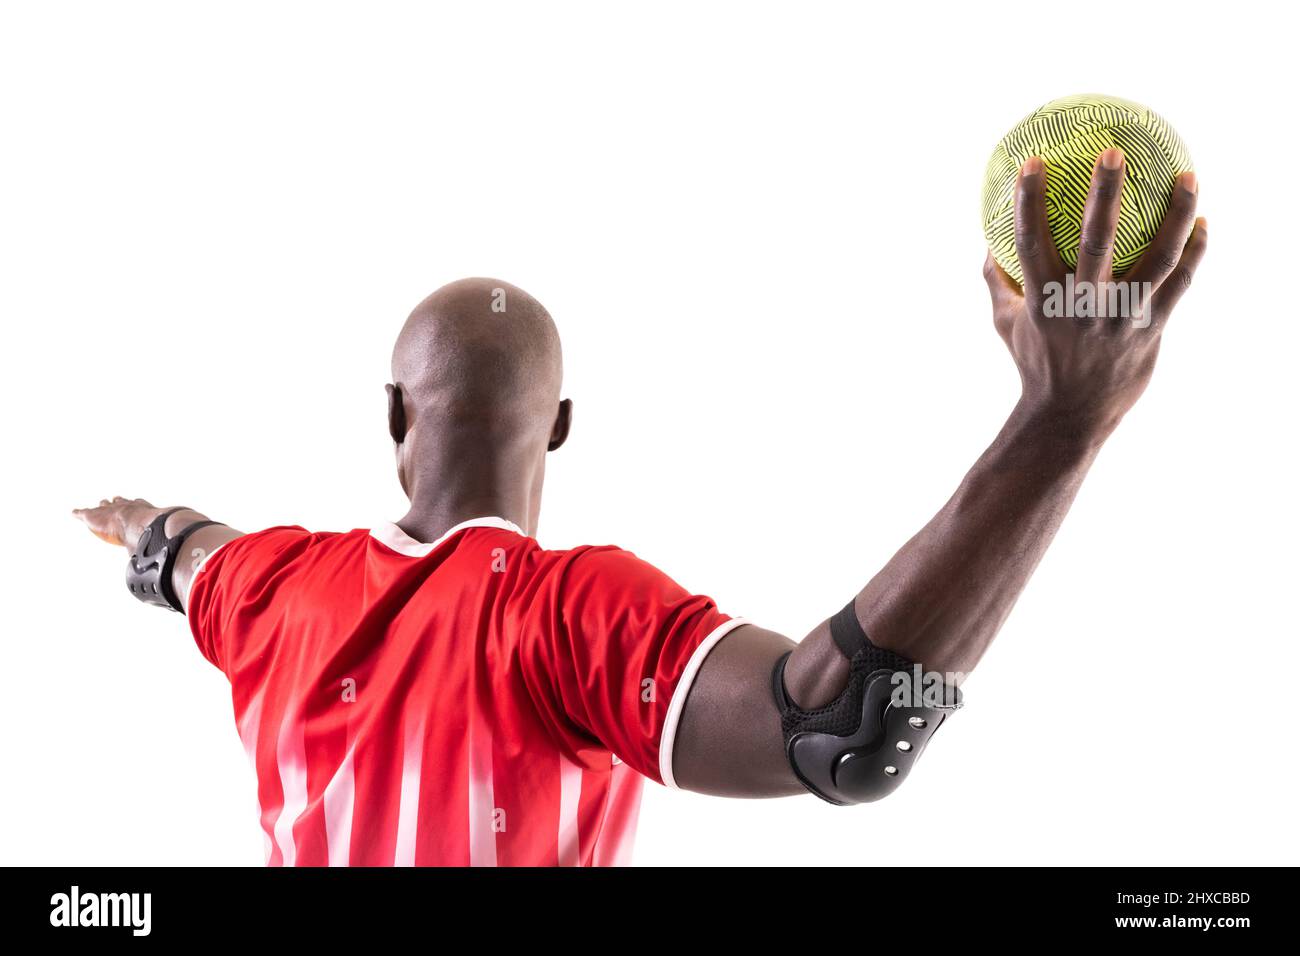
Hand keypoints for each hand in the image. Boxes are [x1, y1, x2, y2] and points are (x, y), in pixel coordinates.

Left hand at [73, 497, 165, 548]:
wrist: (136, 523)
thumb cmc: (148, 530)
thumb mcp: (156, 536)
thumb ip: (159, 544)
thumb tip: (169, 567)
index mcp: (139, 510)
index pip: (135, 506)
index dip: (133, 505)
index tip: (133, 503)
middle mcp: (123, 507)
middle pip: (118, 504)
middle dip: (114, 504)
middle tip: (110, 503)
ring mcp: (108, 510)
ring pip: (102, 507)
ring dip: (100, 507)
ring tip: (96, 507)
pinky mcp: (93, 515)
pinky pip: (83, 513)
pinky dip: (79, 513)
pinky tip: (74, 512)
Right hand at [983, 149, 1206, 442]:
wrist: (1071, 415)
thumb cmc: (1036, 363)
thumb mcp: (1006, 324)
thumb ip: (998, 283)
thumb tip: (988, 243)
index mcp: (1042, 301)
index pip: (1031, 243)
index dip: (1029, 202)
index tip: (1032, 162)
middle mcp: (1083, 306)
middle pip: (1096, 241)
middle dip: (1103, 194)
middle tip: (1113, 151)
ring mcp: (1122, 317)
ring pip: (1156, 259)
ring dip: (1175, 216)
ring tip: (1188, 176)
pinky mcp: (1152, 328)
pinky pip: (1180, 284)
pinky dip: (1194, 252)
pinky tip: (1202, 222)